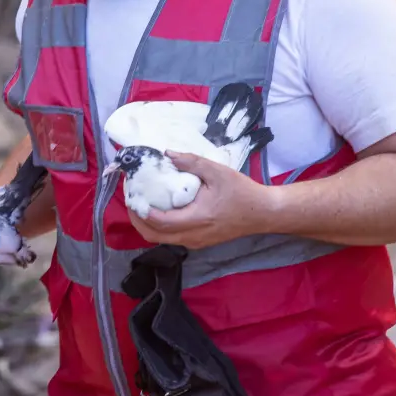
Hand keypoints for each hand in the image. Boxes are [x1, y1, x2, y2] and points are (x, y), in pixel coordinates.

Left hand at [127, 151, 275, 248]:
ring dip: (147, 225)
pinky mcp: (199, 242)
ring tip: (142, 204)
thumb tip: (167, 154)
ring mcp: (196, 242)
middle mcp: (193, 236)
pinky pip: (172, 238)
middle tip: (132, 200)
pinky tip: (159, 210)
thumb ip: (191, 162)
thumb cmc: (242, 192)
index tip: (133, 193)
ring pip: (161, 239)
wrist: (263, 213)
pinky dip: (160, 227)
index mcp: (196, 219)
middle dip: (137, 220)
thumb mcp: (217, 172)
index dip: (140, 210)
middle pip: (154, 236)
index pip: (159, 222)